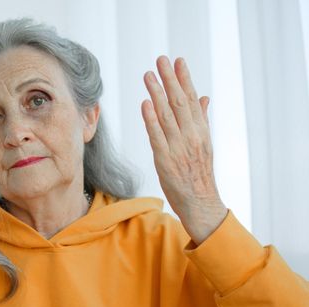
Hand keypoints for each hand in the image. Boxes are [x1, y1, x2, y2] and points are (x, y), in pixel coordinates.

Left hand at [141, 56, 226, 244]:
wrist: (201, 203)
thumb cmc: (199, 173)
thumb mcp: (204, 144)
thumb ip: (202, 119)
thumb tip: (203, 97)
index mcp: (201, 131)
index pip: (192, 100)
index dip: (184, 79)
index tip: (177, 61)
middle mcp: (191, 137)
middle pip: (180, 103)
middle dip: (170, 79)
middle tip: (161, 59)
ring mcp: (178, 148)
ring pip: (166, 116)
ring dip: (157, 94)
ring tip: (148, 75)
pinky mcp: (165, 161)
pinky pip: (157, 137)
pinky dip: (151, 120)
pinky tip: (145, 104)